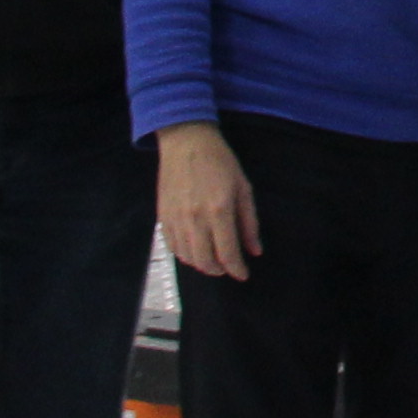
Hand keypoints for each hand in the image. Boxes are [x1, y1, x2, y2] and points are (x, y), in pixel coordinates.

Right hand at [158, 119, 257, 280]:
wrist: (186, 143)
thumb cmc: (220, 162)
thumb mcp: (243, 188)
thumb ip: (249, 223)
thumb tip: (255, 251)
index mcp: (219, 211)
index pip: (228, 253)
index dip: (237, 269)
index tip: (243, 274)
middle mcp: (195, 219)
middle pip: (205, 262)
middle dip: (220, 270)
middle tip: (229, 265)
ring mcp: (176, 220)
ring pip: (188, 258)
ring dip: (203, 264)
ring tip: (214, 257)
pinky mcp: (163, 218)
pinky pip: (173, 247)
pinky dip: (186, 255)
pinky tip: (196, 248)